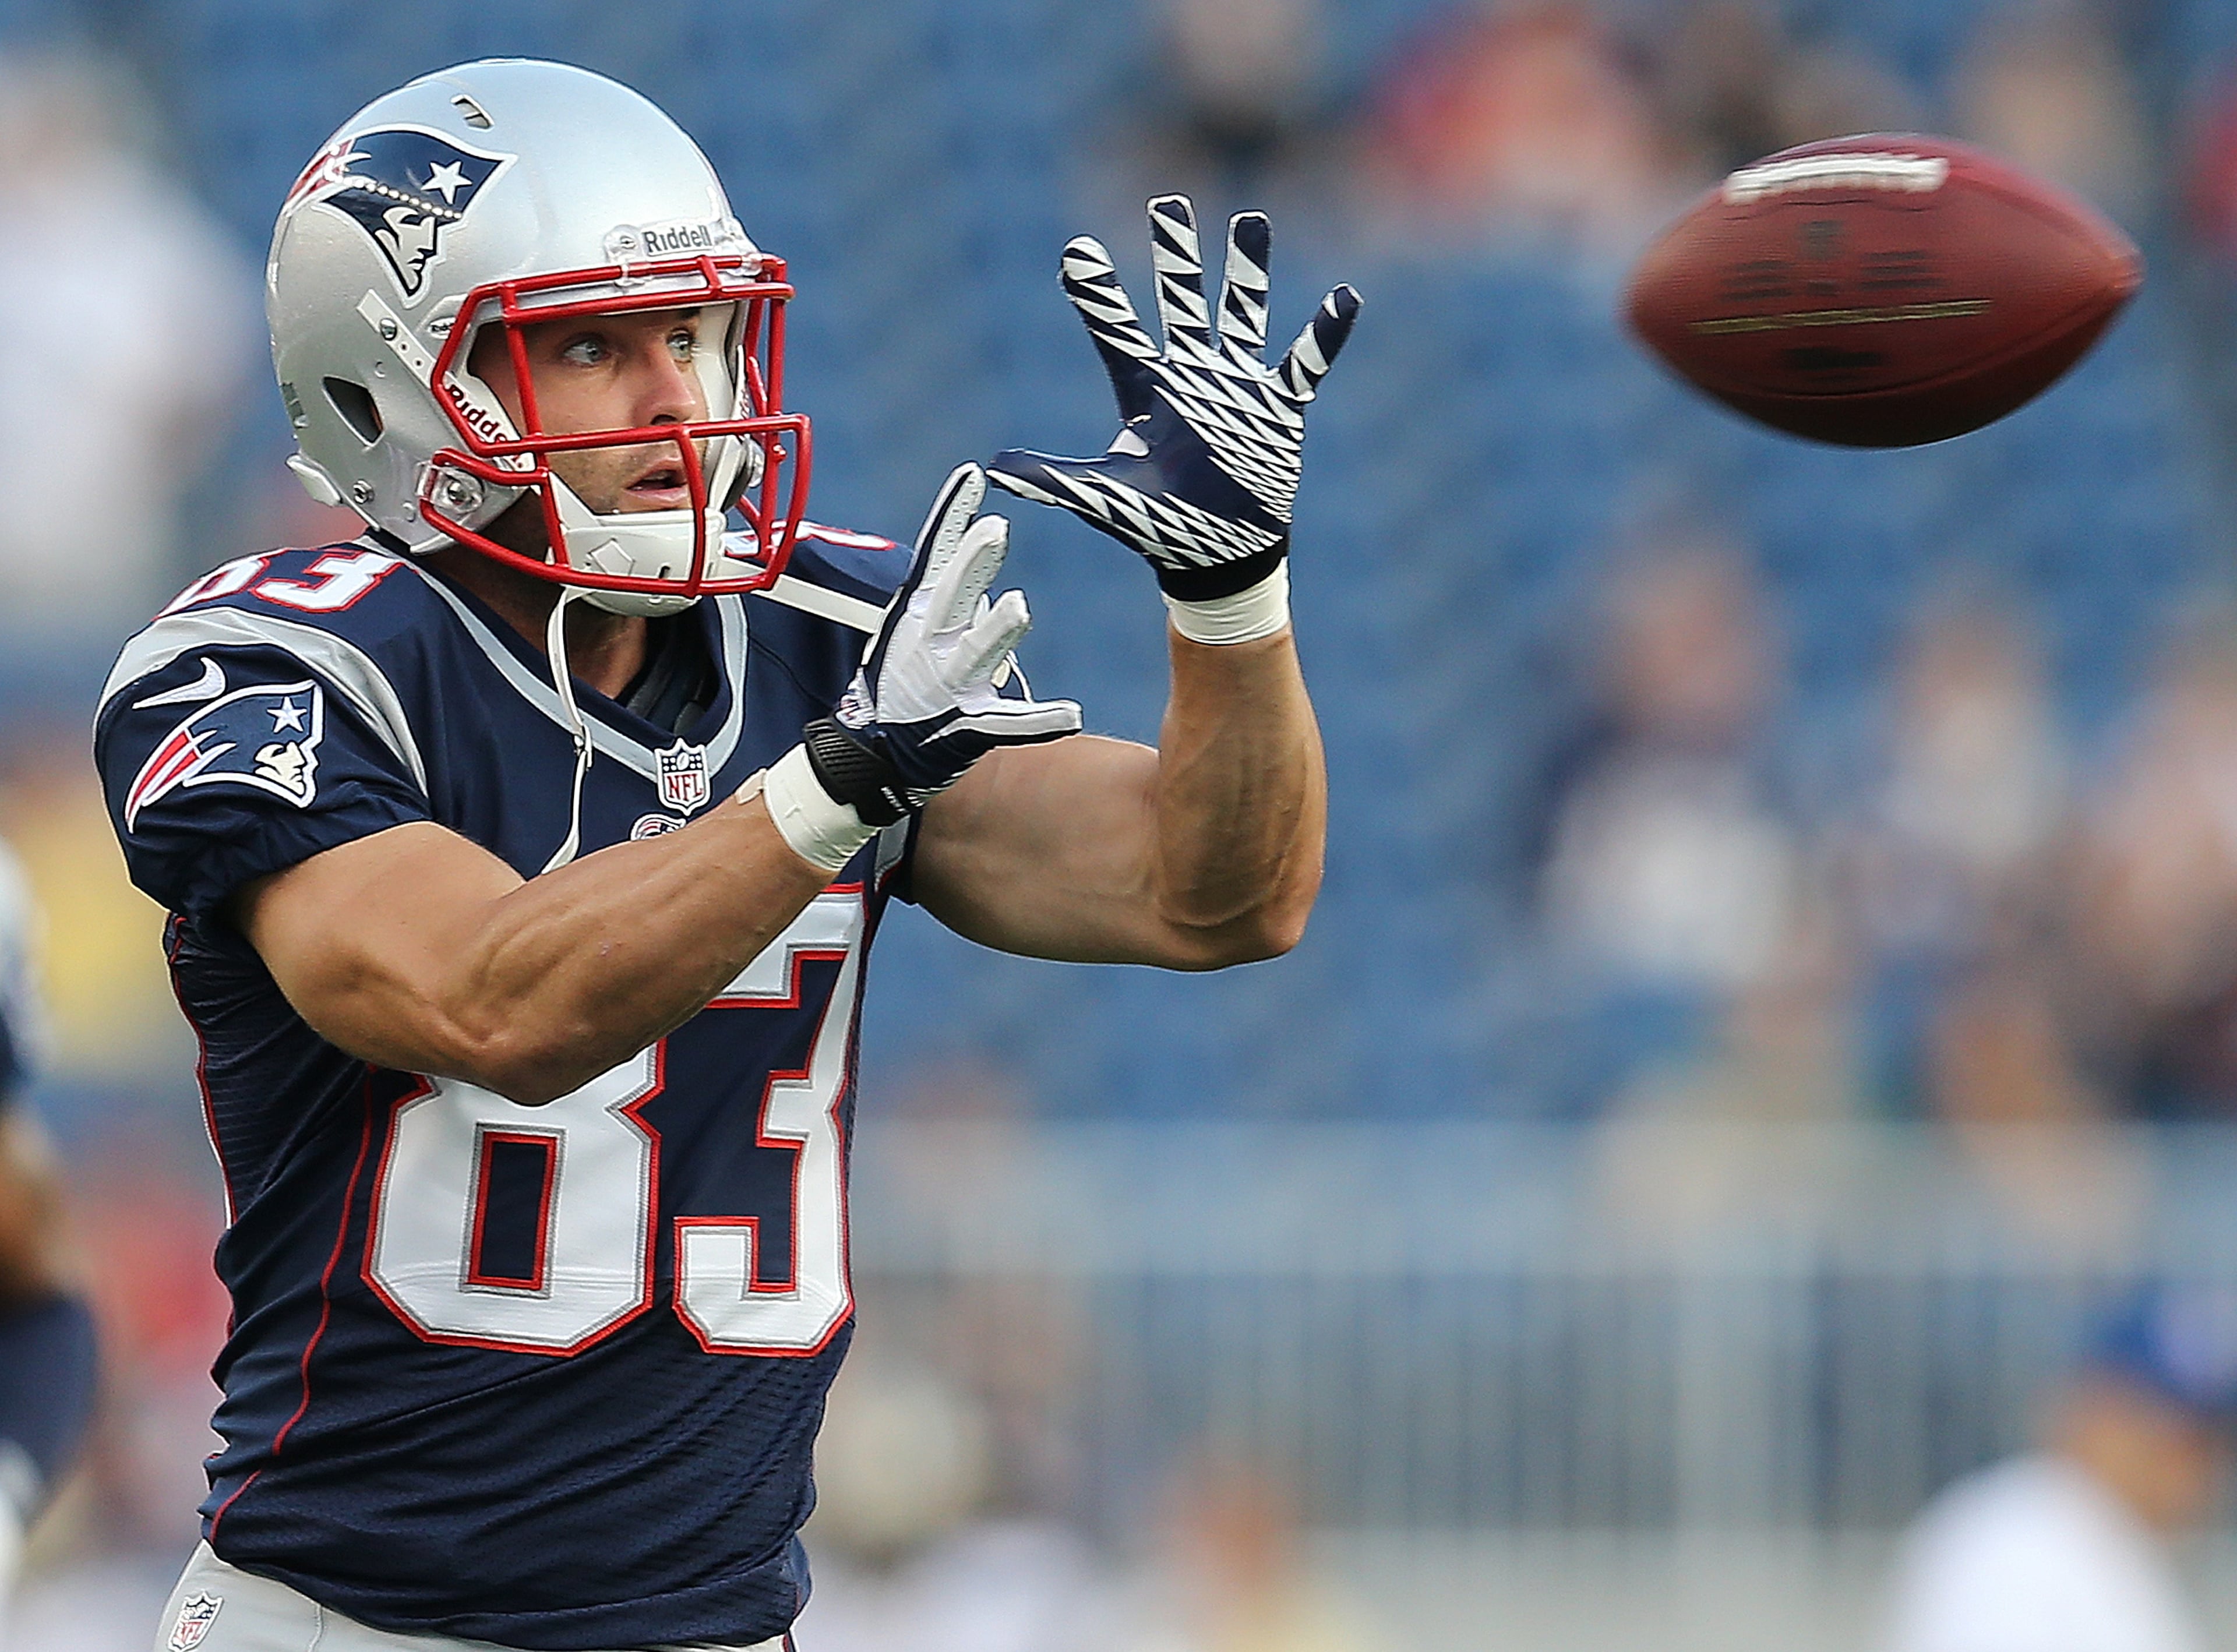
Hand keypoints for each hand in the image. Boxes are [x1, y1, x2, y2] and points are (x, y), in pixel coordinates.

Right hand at [802, 464, 1080, 824]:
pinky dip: (1040, 721)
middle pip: (953, 596)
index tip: (972, 476)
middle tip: (994, 530)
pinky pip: (1009, 724)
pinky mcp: (967, 728)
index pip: (936, 556)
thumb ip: (948, 597)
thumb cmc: (897, 684)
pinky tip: (1072, 714)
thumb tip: (985, 565)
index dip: (953, 517)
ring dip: (995, 631)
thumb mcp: (910, 630)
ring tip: (1017, 606)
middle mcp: (930, 645)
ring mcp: (948, 686)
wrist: (873, 754)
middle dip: (971, 563)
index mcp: (918, 616)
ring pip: (976, 653)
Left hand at [989, 195, 1359, 599]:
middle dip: (1175, 256)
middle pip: (1180, 303)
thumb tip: (995, 468)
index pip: (1116, 332)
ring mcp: (1236, 386)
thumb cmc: (1157, 527)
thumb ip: (1052, 480)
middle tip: (1168, 202)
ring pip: (1242, 315)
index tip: (1074, 250)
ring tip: (1250, 220)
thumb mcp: (1102, 499)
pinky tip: (1344, 299)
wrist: (1215, 558)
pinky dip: (1324, 335)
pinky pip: (1305, 364)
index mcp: (1145, 391)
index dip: (1097, 295)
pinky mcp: (1279, 409)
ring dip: (1248, 272)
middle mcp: (1190, 376)